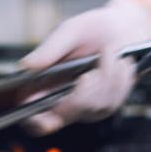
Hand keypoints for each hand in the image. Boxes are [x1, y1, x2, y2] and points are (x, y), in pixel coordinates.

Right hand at [20, 0, 150, 135]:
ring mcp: (84, 107)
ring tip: (110, 54)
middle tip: (94, 66)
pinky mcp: (105, 107)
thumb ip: (49, 50)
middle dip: (84, 91)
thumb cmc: (93, 28)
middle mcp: (60, 101)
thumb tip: (26, 65)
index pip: (32, 117)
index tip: (45, 121)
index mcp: (41, 86)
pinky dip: (119, 79)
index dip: (36, 123)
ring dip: (107, 76)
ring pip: (93, 107)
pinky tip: (118, 64)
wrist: (125, 29)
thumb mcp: (70, 32)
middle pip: (67, 114)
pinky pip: (112, 102)